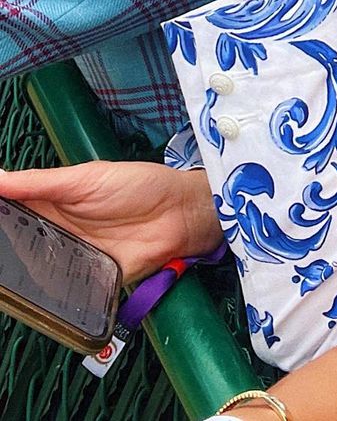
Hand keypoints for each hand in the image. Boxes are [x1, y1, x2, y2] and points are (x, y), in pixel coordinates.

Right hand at [0, 162, 219, 283]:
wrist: (178, 213)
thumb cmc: (136, 186)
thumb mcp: (83, 179)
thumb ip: (38, 183)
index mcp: (48, 204)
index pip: (7, 213)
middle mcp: (52, 234)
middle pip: (12, 247)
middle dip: (1, 252)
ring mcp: (66, 260)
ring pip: (27, 274)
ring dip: (11, 277)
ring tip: (1, 277)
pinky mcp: (83, 284)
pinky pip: (55, 295)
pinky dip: (39, 298)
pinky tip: (23, 298)